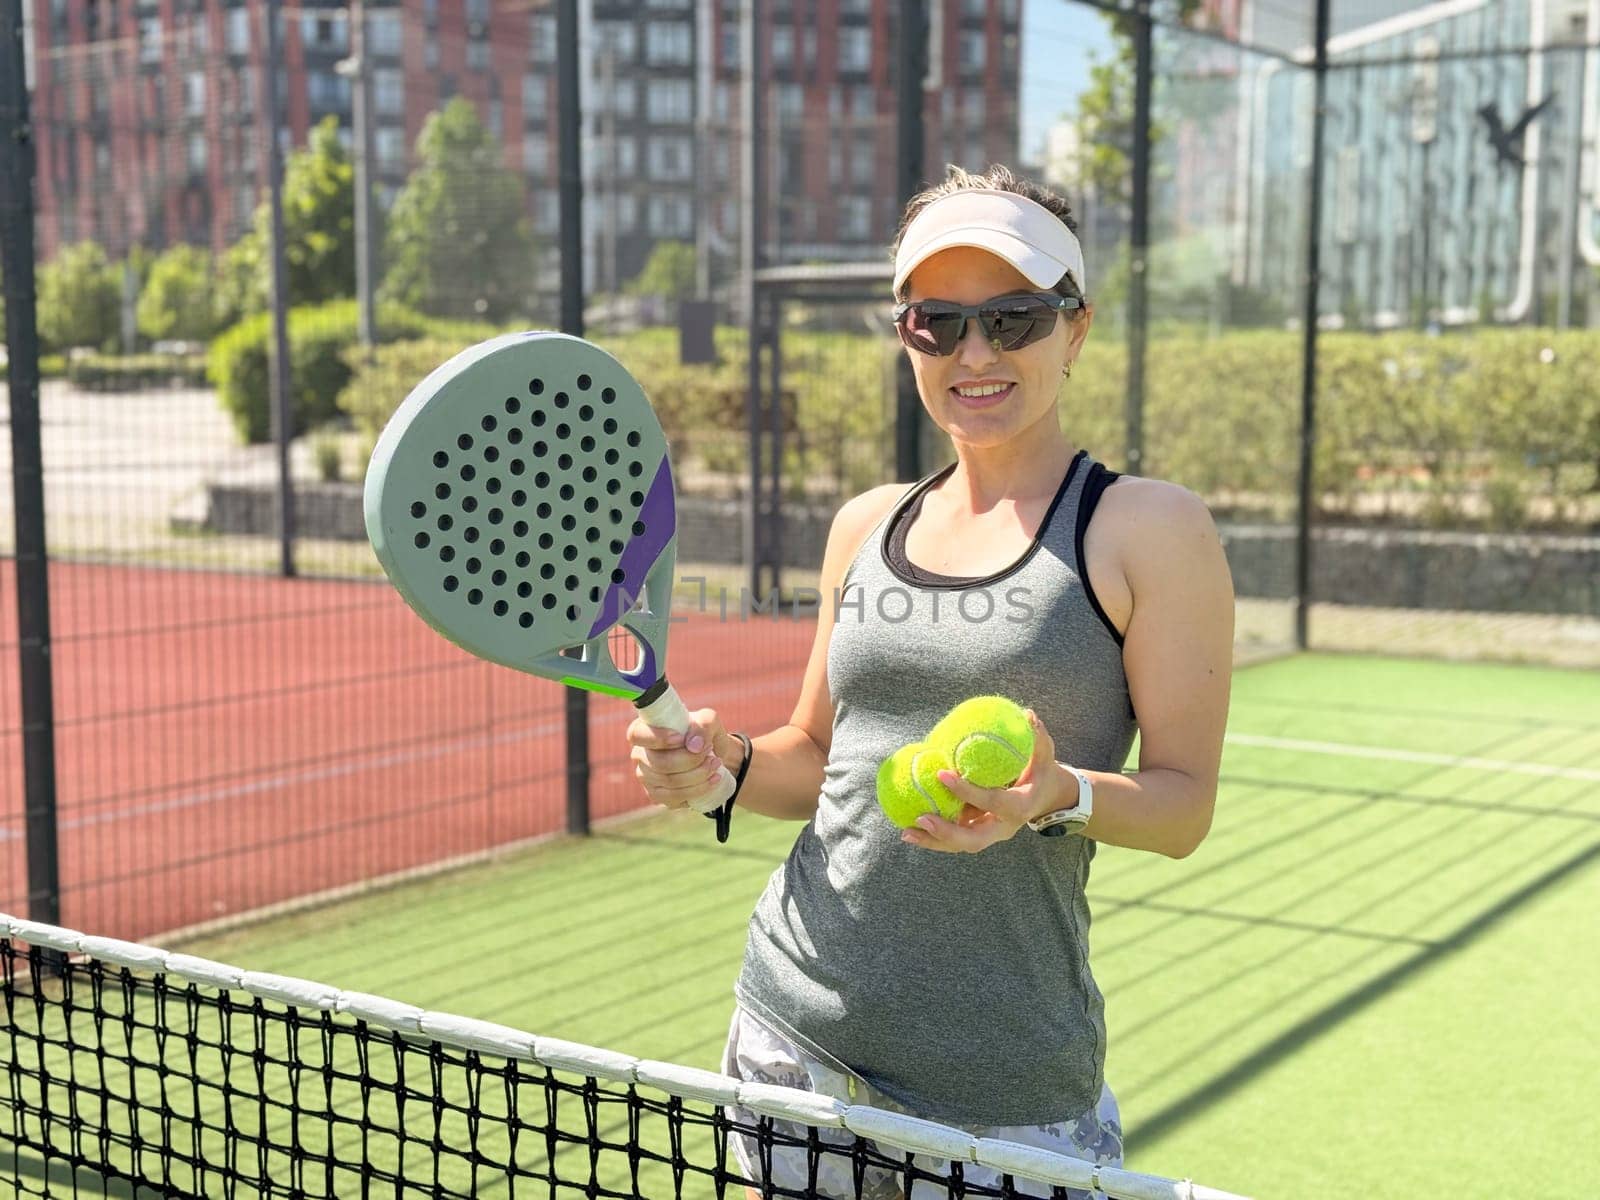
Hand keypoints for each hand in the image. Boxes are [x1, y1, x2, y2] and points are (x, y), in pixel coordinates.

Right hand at [626, 707, 743, 811]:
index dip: (657, 738)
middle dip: (690, 759)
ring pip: (670, 781)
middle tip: (710, 750)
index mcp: (643, 730)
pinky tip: (714, 779)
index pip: (637, 734)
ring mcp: (646, 778)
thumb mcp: (707, 721)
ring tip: (716, 763)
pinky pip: (675, 797)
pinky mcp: (657, 796)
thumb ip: (703, 725)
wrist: (710, 755)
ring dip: (698, 774)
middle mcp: (639, 755)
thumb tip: (694, 745)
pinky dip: (698, 789)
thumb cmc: (702, 733)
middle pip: (659, 763)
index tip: (681, 738)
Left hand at [901, 709, 1065, 852]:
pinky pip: (954, 838)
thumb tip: (1028, 714)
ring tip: (906, 833)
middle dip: (947, 832)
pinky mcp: (978, 832)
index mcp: (1019, 807)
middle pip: (974, 840)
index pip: (992, 801)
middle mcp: (1003, 827)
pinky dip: (933, 837)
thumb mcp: (1045, 757)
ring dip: (933, 841)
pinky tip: (909, 830)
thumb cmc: (1042, 774)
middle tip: (922, 818)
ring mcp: (989, 833)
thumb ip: (1038, 738)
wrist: (1046, 799)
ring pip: (960, 844)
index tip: (942, 774)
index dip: (967, 791)